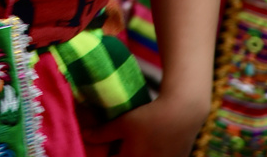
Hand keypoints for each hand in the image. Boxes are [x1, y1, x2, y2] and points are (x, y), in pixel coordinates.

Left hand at [81, 95, 207, 156]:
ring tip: (130, 142)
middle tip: (116, 144)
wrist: (182, 114)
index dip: (104, 155)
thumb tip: (85, 135)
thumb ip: (103, 133)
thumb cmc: (150, 118)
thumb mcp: (123, 123)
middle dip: (118, 153)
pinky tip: (146, 143)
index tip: (102, 149)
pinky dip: (146, 152)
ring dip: (133, 152)